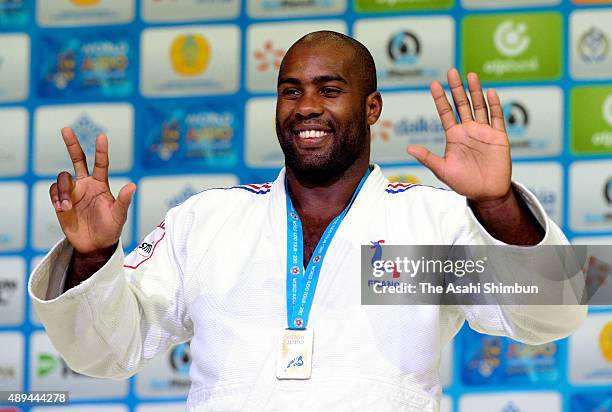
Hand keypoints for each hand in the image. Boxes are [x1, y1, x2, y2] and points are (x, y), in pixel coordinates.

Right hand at [49, 127, 135, 253]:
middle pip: (77, 159)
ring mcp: (73, 192)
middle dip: (72, 144)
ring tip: (66, 206)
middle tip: (66, 129)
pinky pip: (54, 191)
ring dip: (63, 190)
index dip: (101, 150)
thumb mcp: (119, 216)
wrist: (94, 245)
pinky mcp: (61, 201)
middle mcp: (86, 184)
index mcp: (101, 185)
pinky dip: (56, 196)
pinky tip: (62, 208)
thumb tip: (133, 185)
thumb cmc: (110, 229)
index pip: (101, 164)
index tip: (102, 136)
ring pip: (63, 178)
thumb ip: (123, 201)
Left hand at [407, 69, 510, 202]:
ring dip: (475, 91)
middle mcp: (468, 130)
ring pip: (479, 106)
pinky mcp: (498, 137)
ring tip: (471, 75)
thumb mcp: (442, 170)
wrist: (486, 193)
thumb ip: (427, 158)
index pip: (445, 112)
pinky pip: (496, 118)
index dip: (440, 98)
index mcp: (454, 136)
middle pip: (462, 104)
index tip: (433, 84)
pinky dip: (494, 105)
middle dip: (457, 88)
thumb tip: (408, 148)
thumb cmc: (464, 183)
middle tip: (451, 71)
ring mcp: (484, 132)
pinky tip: (490, 92)